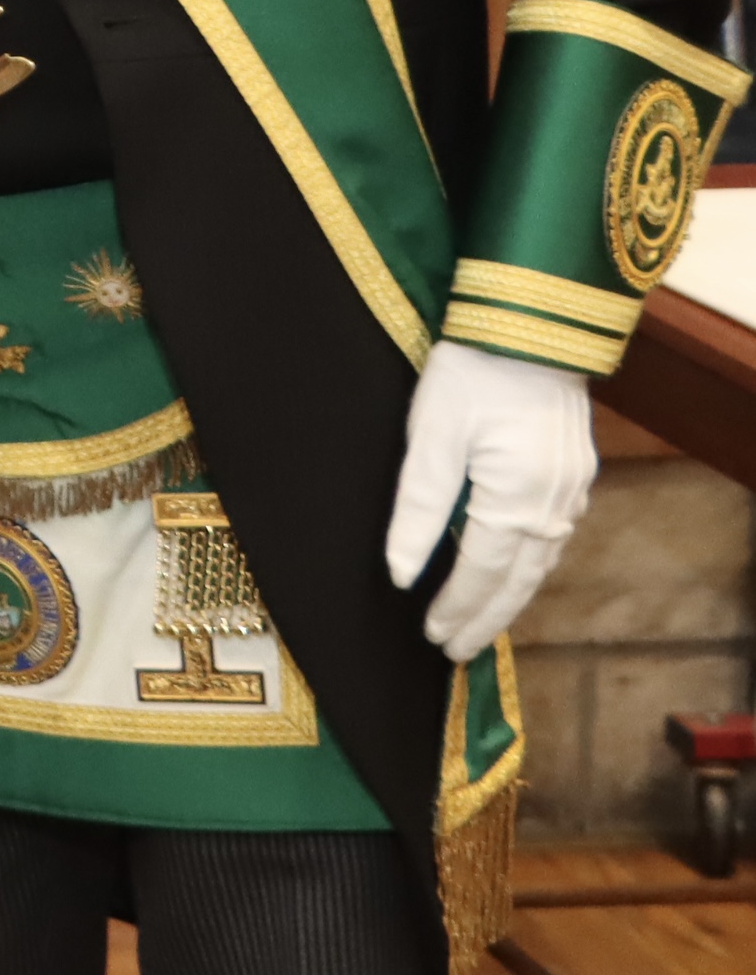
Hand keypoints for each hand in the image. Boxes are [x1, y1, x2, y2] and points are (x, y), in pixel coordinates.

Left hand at [385, 340, 599, 656]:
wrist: (531, 326)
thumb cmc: (472, 375)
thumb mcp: (430, 439)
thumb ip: (418, 509)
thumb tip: (399, 572)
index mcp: (514, 501)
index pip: (481, 574)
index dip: (456, 608)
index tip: (433, 638)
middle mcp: (553, 506)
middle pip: (518, 580)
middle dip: (484, 616)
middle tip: (453, 648)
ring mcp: (571, 491)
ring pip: (540, 562)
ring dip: (509, 596)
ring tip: (477, 622)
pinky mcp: (574, 473)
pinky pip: (552, 537)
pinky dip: (528, 565)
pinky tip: (511, 572)